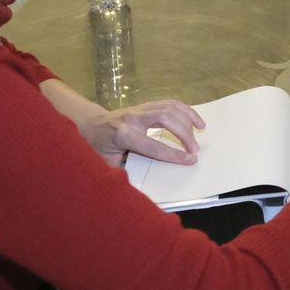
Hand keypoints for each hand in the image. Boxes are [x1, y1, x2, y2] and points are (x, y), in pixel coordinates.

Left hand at [82, 100, 205, 165]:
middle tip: (195, 149)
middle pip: (166, 119)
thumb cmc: (98, 148)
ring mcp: (140, 109)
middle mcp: (133, 118)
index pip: (154, 145)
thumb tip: (142, 186)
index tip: (191, 160)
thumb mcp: (106, 165)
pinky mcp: (145, 105)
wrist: (88, 126)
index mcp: (123, 135)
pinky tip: (195, 120)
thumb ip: (124, 172)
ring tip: (201, 130)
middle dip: (184, 134)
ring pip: (169, 107)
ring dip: (188, 118)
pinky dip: (184, 110)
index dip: (174, 154)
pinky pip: (169, 103)